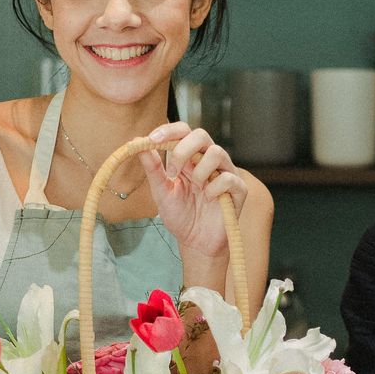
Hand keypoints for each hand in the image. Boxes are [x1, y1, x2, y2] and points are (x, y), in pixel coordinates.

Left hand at [140, 123, 246, 258]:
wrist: (196, 242)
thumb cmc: (181, 216)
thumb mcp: (161, 191)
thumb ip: (152, 168)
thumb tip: (136, 142)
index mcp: (190, 158)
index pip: (184, 132)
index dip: (170, 131)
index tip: (153, 139)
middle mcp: (209, 161)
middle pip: (202, 135)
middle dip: (184, 149)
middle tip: (172, 171)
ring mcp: (225, 173)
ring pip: (217, 152)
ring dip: (200, 170)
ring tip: (195, 188)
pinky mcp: (238, 189)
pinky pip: (228, 178)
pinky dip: (214, 189)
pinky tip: (209, 199)